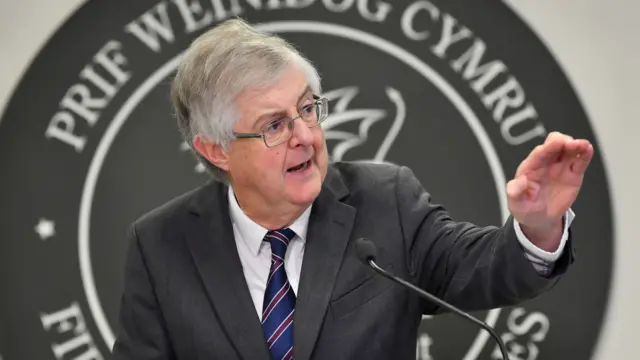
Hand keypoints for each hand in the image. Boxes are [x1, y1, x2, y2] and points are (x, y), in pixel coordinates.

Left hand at [506, 132, 593, 249]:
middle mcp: (546, 163)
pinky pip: (580, 162)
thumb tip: (520, 181)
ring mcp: (560, 167)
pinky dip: (585, 154)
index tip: (558, 142)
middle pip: (554, 144)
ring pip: (569, 150)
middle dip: (562, 141)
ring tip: (583, 145)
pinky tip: (588, 149)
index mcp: (530, 167)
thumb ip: (515, 191)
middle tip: (570, 144)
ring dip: (576, 145)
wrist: (539, 220)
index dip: (549, 147)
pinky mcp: (573, 175)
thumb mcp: (516, 203)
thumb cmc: (525, 208)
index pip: (539, 153)